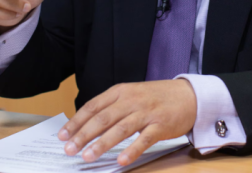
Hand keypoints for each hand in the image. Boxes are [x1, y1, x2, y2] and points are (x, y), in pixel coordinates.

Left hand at [58, 80, 196, 165]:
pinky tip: (120, 160)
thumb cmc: (156, 97)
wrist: (188, 95)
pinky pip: (144, 139)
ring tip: (88, 156)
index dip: (77, 121)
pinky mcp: (160, 125)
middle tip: (70, 149)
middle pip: (103, 118)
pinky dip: (131, 150)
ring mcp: (146, 112)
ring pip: (120, 129)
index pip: (93, 107)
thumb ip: (112, 107)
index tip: (63, 135)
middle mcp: (132, 100)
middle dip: (83, 135)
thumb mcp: (131, 95)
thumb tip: (86, 124)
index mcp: (121, 91)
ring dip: (102, 144)